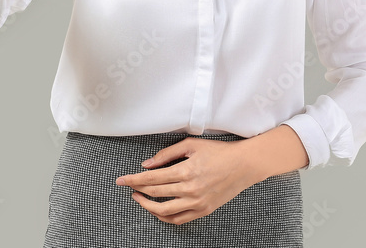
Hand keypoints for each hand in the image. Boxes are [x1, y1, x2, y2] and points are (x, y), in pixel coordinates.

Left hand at [114, 137, 262, 225]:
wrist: (244, 165)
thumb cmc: (218, 152)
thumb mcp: (191, 145)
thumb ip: (166, 155)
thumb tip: (147, 164)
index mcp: (186, 171)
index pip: (152, 178)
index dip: (134, 179)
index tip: (121, 180)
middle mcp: (191, 189)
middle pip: (155, 193)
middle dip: (137, 189)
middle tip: (127, 186)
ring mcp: (198, 203)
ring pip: (165, 211)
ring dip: (148, 206)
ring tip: (139, 198)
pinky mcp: (204, 210)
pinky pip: (179, 219)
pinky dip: (165, 217)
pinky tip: (157, 210)